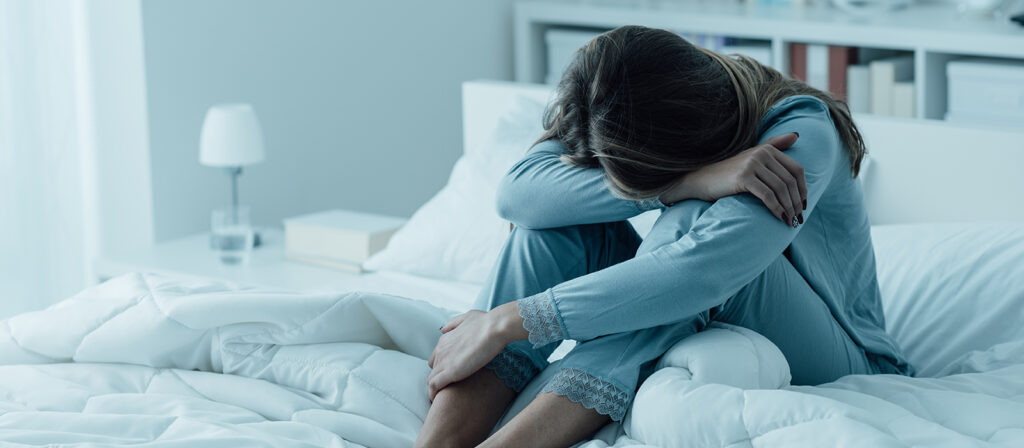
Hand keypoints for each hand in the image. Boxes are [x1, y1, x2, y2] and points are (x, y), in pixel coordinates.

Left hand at [427, 305, 524, 400]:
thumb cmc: (485, 322)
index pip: (437, 357)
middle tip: (450, 385)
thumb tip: (443, 329)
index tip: (451, 373)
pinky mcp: (449, 373)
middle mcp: (440, 350)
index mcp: (444, 339)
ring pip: (431, 379)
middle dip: (440, 376)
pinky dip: (433, 394)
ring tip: (443, 397)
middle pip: (433, 368)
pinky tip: (437, 400)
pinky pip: (434, 387)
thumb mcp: (466, 317)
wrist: (494, 328)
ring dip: (436, 387)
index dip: (443, 365)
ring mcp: (443, 362)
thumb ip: (454, 323)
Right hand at [659, 133, 806, 224]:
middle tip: (798, 218)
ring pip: (780, 189)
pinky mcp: (743, 177)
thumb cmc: (728, 173)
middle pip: (789, 181)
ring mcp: (752, 165)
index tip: (803, 205)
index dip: (803, 189)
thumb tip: (796, 136)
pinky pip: (767, 196)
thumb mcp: (752, 156)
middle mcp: (762, 154)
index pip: (796, 170)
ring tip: (790, 221)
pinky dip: (776, 209)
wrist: (701, 180)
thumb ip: (774, 144)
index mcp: (767, 149)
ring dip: (788, 208)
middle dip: (796, 202)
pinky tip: (779, 217)